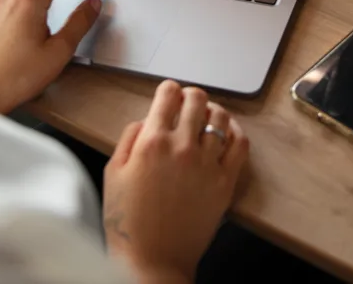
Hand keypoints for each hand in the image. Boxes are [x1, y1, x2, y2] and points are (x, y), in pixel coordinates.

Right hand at [104, 80, 248, 283]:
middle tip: (187, 103)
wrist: (152, 263)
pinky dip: (236, 132)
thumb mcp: (112, 174)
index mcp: (152, 142)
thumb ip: (129, 138)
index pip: (168, 94)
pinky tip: (228, 133)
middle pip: (197, 99)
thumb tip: (146, 120)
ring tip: (206, 117)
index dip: (168, 90)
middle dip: (191, 95)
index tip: (169, 94)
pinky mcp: (225, 182)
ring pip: (221, 117)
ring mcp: (207, 164)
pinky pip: (240, 144)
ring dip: (213, 110)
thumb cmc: (128, 223)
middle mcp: (182, 147)